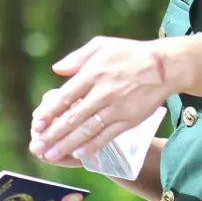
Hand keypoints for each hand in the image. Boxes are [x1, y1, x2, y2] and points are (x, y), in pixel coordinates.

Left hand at [29, 35, 170, 164]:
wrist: (165, 67)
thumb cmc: (130, 54)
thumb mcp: (102, 45)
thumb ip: (77, 58)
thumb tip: (56, 70)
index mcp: (93, 74)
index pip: (65, 96)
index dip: (49, 112)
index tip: (36, 124)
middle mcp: (102, 93)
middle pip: (72, 118)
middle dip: (53, 135)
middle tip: (37, 147)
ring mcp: (116, 109)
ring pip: (87, 131)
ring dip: (67, 145)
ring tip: (51, 155)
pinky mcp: (128, 120)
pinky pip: (106, 136)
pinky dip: (92, 146)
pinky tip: (78, 154)